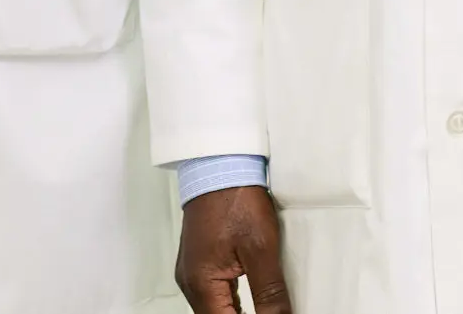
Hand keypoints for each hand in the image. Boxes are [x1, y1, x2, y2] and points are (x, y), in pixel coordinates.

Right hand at [177, 185, 292, 313]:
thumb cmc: (234, 197)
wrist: (219, 164)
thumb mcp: (261, 249)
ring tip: (265, 311)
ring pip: (214, 310)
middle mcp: (190, 282)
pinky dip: (230, 304)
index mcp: (202, 284)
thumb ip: (270, 294)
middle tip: (272, 313)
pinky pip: (212, 295)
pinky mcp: (197, 262)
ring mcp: (191, 272)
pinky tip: (248, 304)